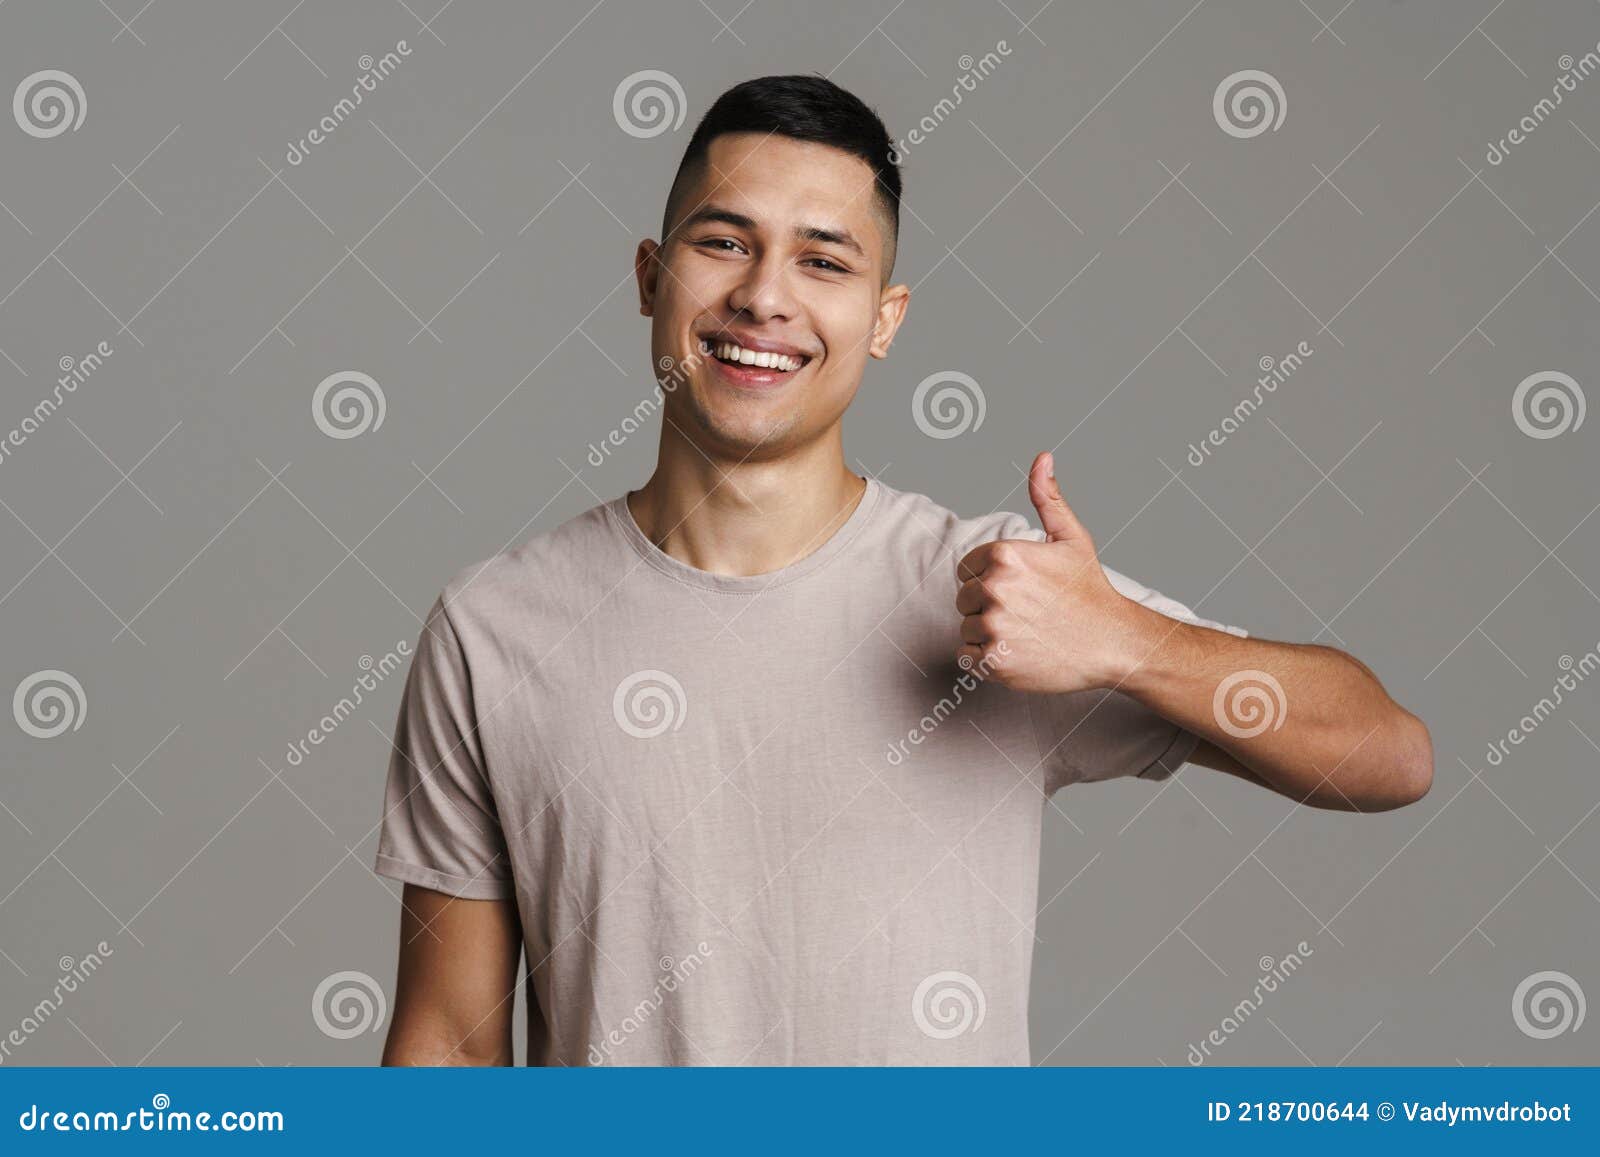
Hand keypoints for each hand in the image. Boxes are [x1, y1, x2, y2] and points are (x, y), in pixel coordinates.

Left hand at [954, 452, 1141, 692]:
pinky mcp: (995, 661)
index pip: (966, 568)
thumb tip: (1042, 458)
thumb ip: (1047, 498)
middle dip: (988, 605)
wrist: (1113, 643)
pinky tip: (1018, 651)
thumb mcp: (1071, 538)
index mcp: (1004, 555)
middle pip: (964, 598)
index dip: (991, 579)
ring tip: (1026, 632)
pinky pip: (966, 657)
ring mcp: (994, 627)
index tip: (1022, 589)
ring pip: (965, 627)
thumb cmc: (1090, 591)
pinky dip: (986, 659)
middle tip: (1028, 613)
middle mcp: (995, 589)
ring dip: (988, 633)